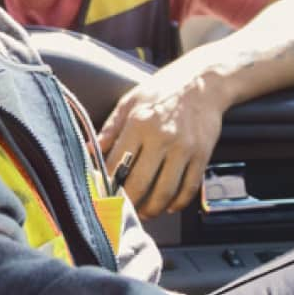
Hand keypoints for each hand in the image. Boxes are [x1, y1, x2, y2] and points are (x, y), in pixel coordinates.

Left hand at [99, 66, 226, 217]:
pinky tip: (168, 205)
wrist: (204, 81)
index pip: (117, 165)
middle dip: (128, 204)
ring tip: (144, 212)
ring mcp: (184, 149)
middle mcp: (162, 138)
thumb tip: (90, 151)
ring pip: (165, 192)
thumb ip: (110, 129)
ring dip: (152, 209)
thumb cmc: (164, 90)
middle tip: (123, 210)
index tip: (104, 195)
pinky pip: (188, 188)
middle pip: (140, 184)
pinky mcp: (202, 155)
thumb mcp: (131, 102)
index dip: (108, 185)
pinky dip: (177, 203)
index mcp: (139, 124)